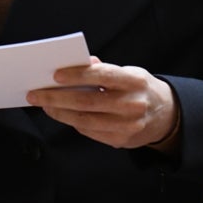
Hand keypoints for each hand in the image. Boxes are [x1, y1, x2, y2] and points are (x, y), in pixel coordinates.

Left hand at [27, 56, 177, 149]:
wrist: (166, 115)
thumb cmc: (140, 88)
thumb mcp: (129, 72)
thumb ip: (105, 69)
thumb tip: (81, 62)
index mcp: (134, 81)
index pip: (102, 76)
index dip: (78, 75)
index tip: (55, 75)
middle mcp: (132, 104)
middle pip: (88, 101)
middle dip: (57, 98)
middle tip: (36, 94)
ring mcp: (127, 125)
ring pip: (85, 120)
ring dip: (60, 113)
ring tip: (44, 105)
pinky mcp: (121, 141)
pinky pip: (90, 132)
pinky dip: (72, 122)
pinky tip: (61, 115)